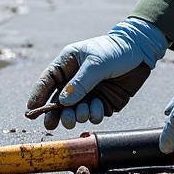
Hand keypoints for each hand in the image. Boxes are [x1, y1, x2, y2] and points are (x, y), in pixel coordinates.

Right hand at [25, 19, 166, 130]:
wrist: (142, 53)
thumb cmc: (116, 50)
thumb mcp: (96, 63)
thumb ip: (80, 83)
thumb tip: (63, 101)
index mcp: (68, 64)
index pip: (47, 81)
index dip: (37, 95)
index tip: (31, 110)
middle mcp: (75, 80)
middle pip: (58, 102)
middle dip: (58, 114)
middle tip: (60, 122)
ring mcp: (88, 93)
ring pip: (74, 112)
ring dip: (77, 115)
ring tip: (84, 111)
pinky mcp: (102, 103)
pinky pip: (92, 115)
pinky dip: (94, 115)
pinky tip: (99, 108)